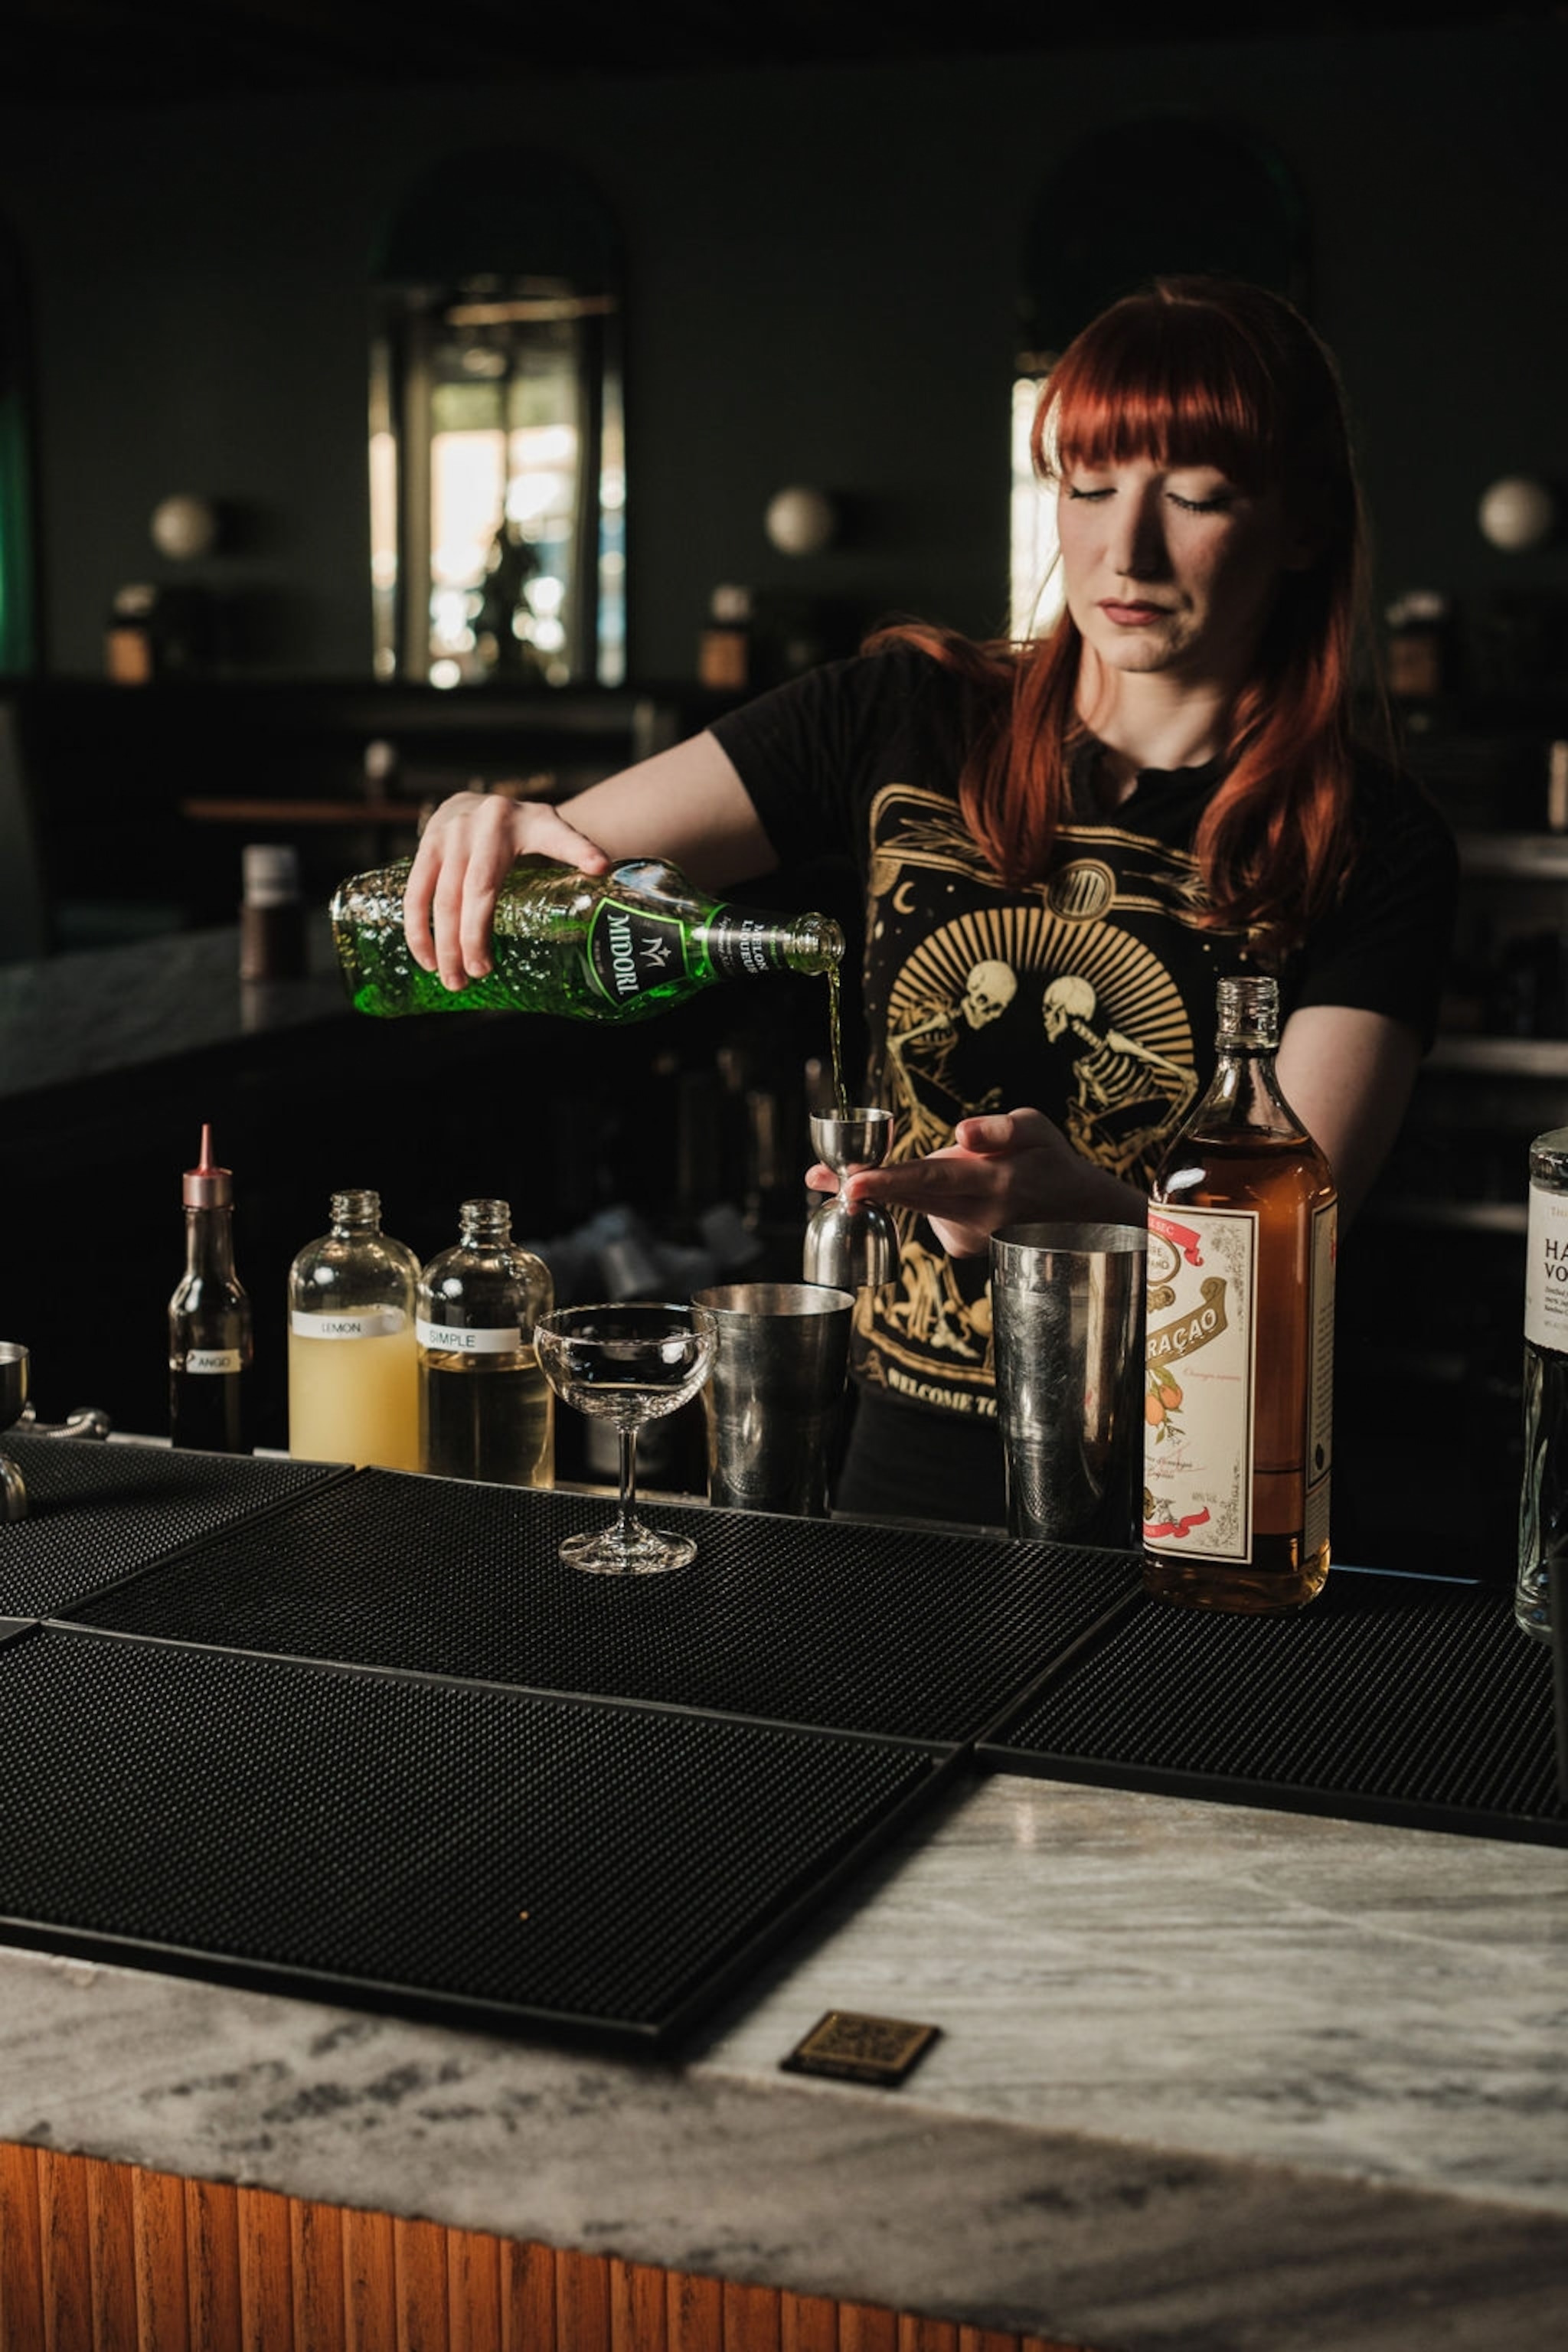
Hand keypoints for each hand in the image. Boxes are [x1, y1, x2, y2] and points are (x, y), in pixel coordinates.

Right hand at [404, 790, 613, 988]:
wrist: (488, 801)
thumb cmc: (527, 828)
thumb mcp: (555, 832)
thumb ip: (576, 849)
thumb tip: (605, 870)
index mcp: (526, 820)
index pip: (540, 850)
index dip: (565, 861)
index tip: (589, 875)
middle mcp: (482, 823)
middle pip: (473, 891)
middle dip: (471, 938)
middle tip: (478, 976)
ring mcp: (448, 832)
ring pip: (440, 896)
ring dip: (442, 943)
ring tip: (453, 980)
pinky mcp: (425, 844)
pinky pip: (414, 892)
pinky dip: (418, 929)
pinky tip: (426, 959)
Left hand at [809, 1108, 1145, 1257]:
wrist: (1079, 1217)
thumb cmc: (1051, 1161)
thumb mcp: (1036, 1128)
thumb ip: (999, 1128)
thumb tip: (961, 1133)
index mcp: (993, 1180)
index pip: (931, 1178)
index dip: (888, 1181)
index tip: (850, 1184)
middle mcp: (978, 1215)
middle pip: (908, 1198)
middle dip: (861, 1187)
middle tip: (814, 1178)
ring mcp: (968, 1238)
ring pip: (919, 1203)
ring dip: (905, 1185)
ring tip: (955, 1170)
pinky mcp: (962, 1248)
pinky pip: (933, 1213)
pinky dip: (936, 1198)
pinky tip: (967, 1193)